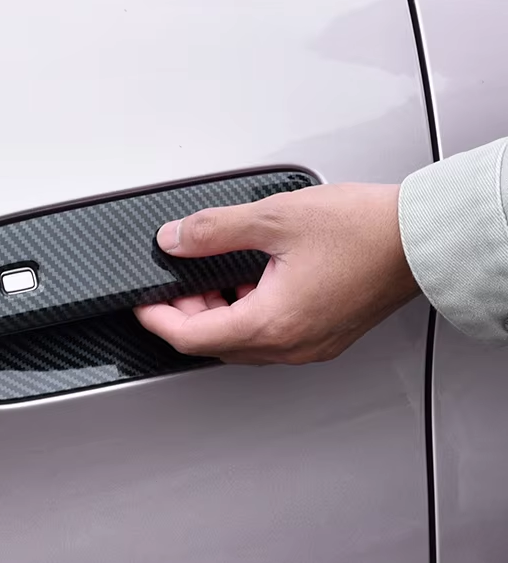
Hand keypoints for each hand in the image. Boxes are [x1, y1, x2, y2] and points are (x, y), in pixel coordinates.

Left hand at [134, 183, 419, 364]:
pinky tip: (250, 283)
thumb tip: (175, 239)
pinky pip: (269, 338)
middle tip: (179, 282)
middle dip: (186, 315)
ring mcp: (309, 346)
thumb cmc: (365, 230)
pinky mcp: (323, 337)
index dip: (157, 319)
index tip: (141, 304)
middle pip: (214, 345)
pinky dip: (247, 316)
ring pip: (241, 344)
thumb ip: (214, 230)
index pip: (191, 337)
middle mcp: (290, 345)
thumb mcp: (275, 217)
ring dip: (217, 316)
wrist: (422, 238)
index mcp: (272, 323)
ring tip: (213, 278)